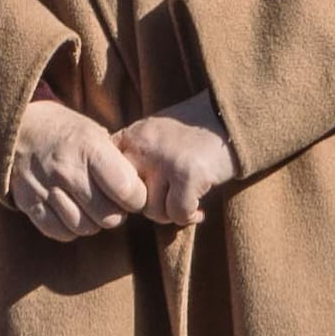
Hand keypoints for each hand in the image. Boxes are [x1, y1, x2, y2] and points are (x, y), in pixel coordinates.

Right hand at [7, 91, 148, 243]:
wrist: (18, 127)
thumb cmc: (67, 132)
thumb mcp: (95, 133)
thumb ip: (117, 162)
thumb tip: (140, 193)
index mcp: (89, 148)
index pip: (128, 192)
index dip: (137, 198)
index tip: (133, 193)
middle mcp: (66, 169)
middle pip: (108, 217)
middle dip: (116, 213)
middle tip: (111, 202)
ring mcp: (45, 188)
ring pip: (85, 228)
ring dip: (93, 222)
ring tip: (90, 205)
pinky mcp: (28, 202)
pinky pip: (59, 232)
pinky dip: (69, 228)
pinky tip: (72, 212)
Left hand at [117, 95, 239, 226]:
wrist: (228, 119)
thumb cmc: (189, 133)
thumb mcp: (152, 135)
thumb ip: (132, 159)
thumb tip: (114, 203)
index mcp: (129, 137)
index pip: (106, 179)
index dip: (121, 197)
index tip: (138, 201)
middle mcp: (142, 147)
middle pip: (129, 199)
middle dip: (148, 207)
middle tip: (167, 203)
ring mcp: (164, 161)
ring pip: (153, 211)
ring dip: (171, 213)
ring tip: (185, 203)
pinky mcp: (188, 175)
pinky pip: (178, 214)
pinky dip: (189, 217)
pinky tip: (198, 211)